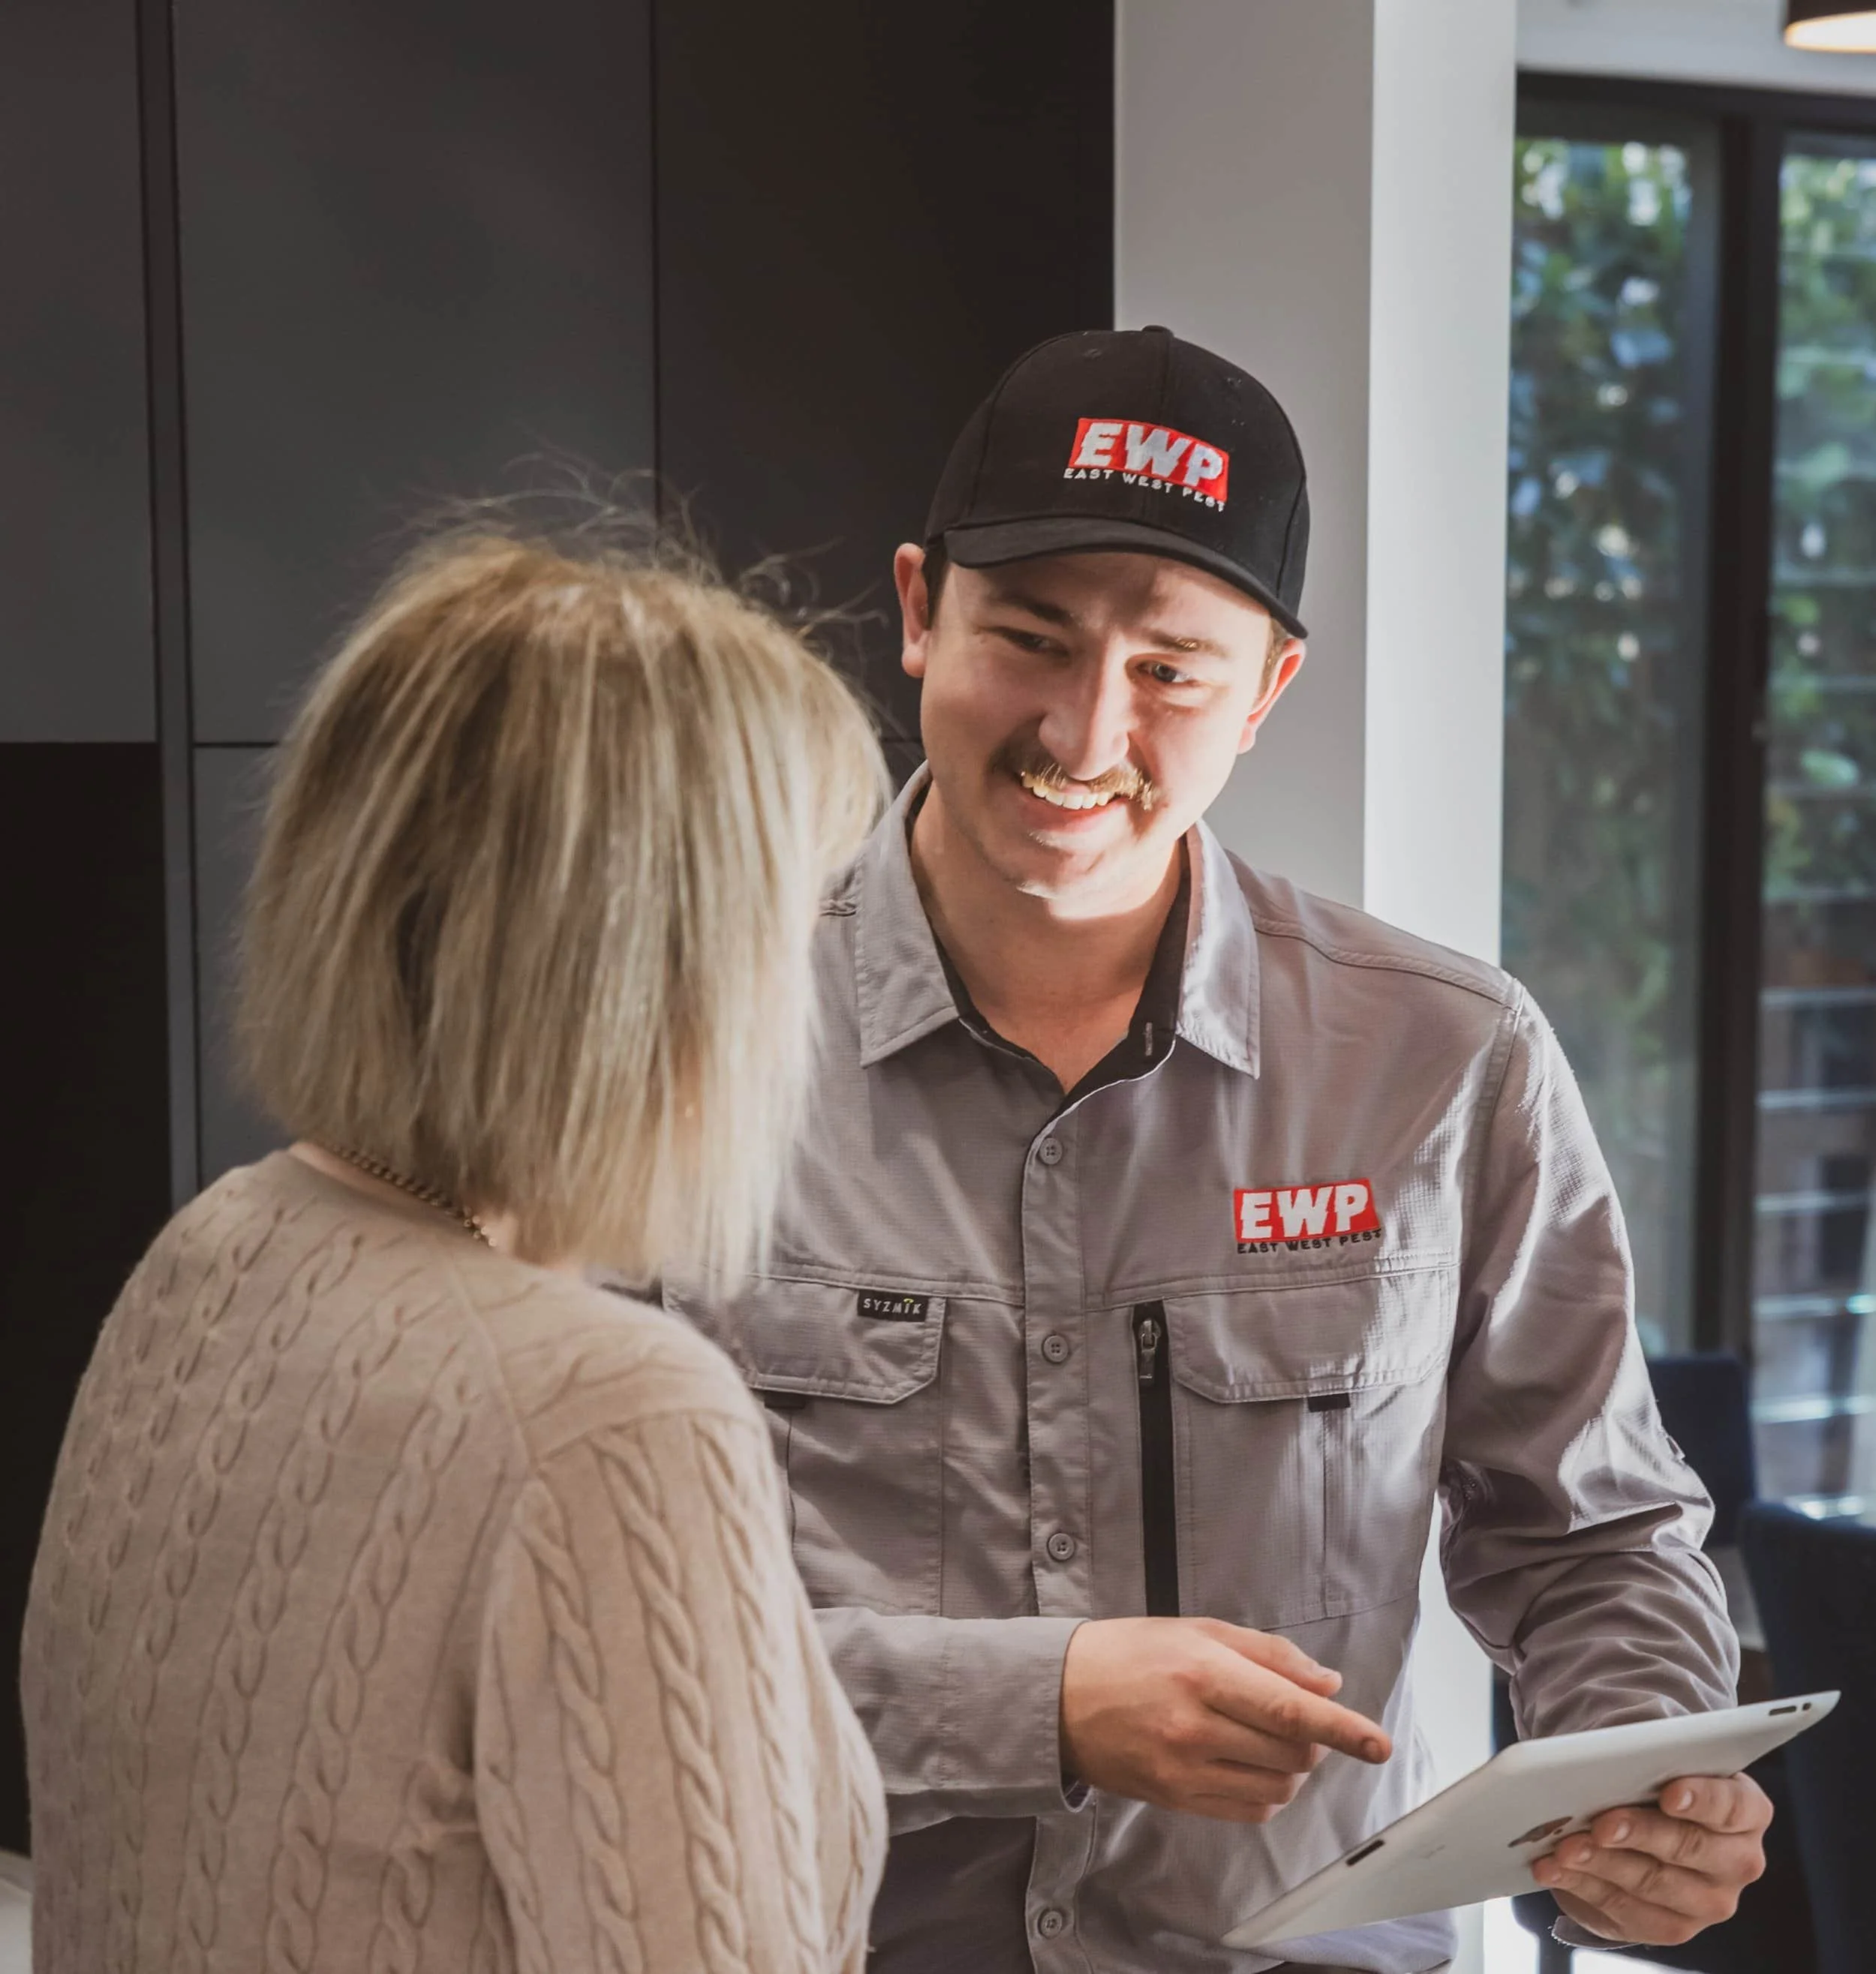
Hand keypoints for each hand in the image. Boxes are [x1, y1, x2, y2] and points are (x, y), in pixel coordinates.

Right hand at [1059, 1617, 1390, 1822]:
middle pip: (1291, 1751)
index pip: (1290, 1709)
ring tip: (1263, 1736)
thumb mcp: (1197, 1630)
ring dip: (1291, 1764)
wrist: (1059, 1697)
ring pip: (1278, 1784)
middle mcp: (1196, 1726)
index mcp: (1203, 1673)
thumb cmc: (1132, 1653)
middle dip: (1312, 1737)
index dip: (1342, 1729)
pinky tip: (1249, 1764)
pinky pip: (1250, 1809)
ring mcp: (1184, 1769)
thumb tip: (1328, 1685)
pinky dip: (1268, 1790)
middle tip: (1291, 1714)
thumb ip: (1268, 1654)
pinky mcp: (1176, 1800)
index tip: (1379, 1744)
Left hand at [1531, 1773, 1771, 1946]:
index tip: (1669, 1794)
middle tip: (1600, 1823)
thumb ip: (1646, 1758)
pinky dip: (1583, 1886)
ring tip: (1563, 1847)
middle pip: (1689, 1847)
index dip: (1702, 1799)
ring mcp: (1709, 1901)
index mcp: (1746, 1811)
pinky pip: (1626, 1911)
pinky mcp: (1672, 1926)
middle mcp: (1738, 1861)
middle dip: (1639, 1833)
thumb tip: (1603, 1759)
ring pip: (1652, 1883)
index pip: (1733, 1805)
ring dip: (1602, 1863)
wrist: (1646, 1828)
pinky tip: (1553, 1868)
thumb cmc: (1653, 1782)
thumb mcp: (1658, 1762)